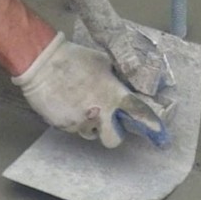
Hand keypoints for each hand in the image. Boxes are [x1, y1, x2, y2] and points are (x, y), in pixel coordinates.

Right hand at [11, 31, 169, 149]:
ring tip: (82, 107)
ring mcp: (79, 122)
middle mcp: (99, 113)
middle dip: (113, 134)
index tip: (158, 132)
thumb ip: (116, 78)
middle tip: (109, 123)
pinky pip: (72, 127)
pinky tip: (67, 103)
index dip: (151, 124)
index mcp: (114, 94)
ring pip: (90, 133)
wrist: (42, 65)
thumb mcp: (103, 62)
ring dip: (91, 124)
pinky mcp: (62, 125)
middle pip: (113, 140)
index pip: (139, 113)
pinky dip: (73, 119)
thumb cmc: (75, 59)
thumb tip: (124, 85)